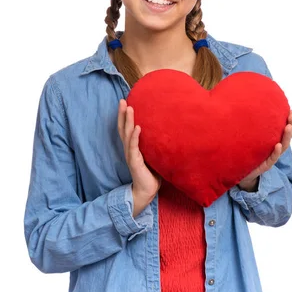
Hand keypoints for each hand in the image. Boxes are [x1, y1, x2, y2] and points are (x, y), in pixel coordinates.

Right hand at [117, 99, 160, 215]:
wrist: (147, 191)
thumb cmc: (152, 173)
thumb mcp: (154, 155)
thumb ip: (156, 145)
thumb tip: (169, 132)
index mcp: (132, 147)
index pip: (126, 128)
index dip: (124, 116)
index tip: (125, 102)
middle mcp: (129, 149)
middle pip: (123, 128)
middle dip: (122, 114)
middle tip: (122, 100)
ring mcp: (130, 155)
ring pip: (127, 134)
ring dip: (128, 121)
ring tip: (130, 108)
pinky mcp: (134, 162)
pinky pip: (134, 147)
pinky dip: (135, 137)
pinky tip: (137, 128)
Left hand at [238, 110, 291, 191]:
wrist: (239, 173)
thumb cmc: (244, 154)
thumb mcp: (248, 139)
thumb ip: (248, 127)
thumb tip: (242, 109)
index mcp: (271, 142)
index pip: (283, 130)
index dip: (289, 121)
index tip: (291, 110)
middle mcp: (274, 149)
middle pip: (286, 136)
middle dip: (291, 125)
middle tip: (291, 115)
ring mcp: (271, 157)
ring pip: (283, 146)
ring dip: (286, 136)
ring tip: (288, 127)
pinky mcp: (265, 165)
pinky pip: (272, 158)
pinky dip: (276, 152)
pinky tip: (278, 145)